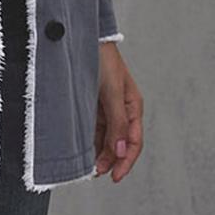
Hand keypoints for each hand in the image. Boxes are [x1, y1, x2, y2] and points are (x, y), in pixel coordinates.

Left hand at [94, 40, 141, 182]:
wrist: (81, 38)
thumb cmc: (101, 59)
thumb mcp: (112, 92)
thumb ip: (117, 122)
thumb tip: (120, 150)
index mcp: (132, 106)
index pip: (133, 141)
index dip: (125, 161)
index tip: (115, 176)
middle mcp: (121, 109)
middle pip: (119, 143)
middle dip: (109, 160)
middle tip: (95, 173)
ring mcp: (106, 108)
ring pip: (105, 138)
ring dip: (99, 153)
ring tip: (87, 166)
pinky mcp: (92, 106)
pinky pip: (93, 129)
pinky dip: (89, 141)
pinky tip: (82, 150)